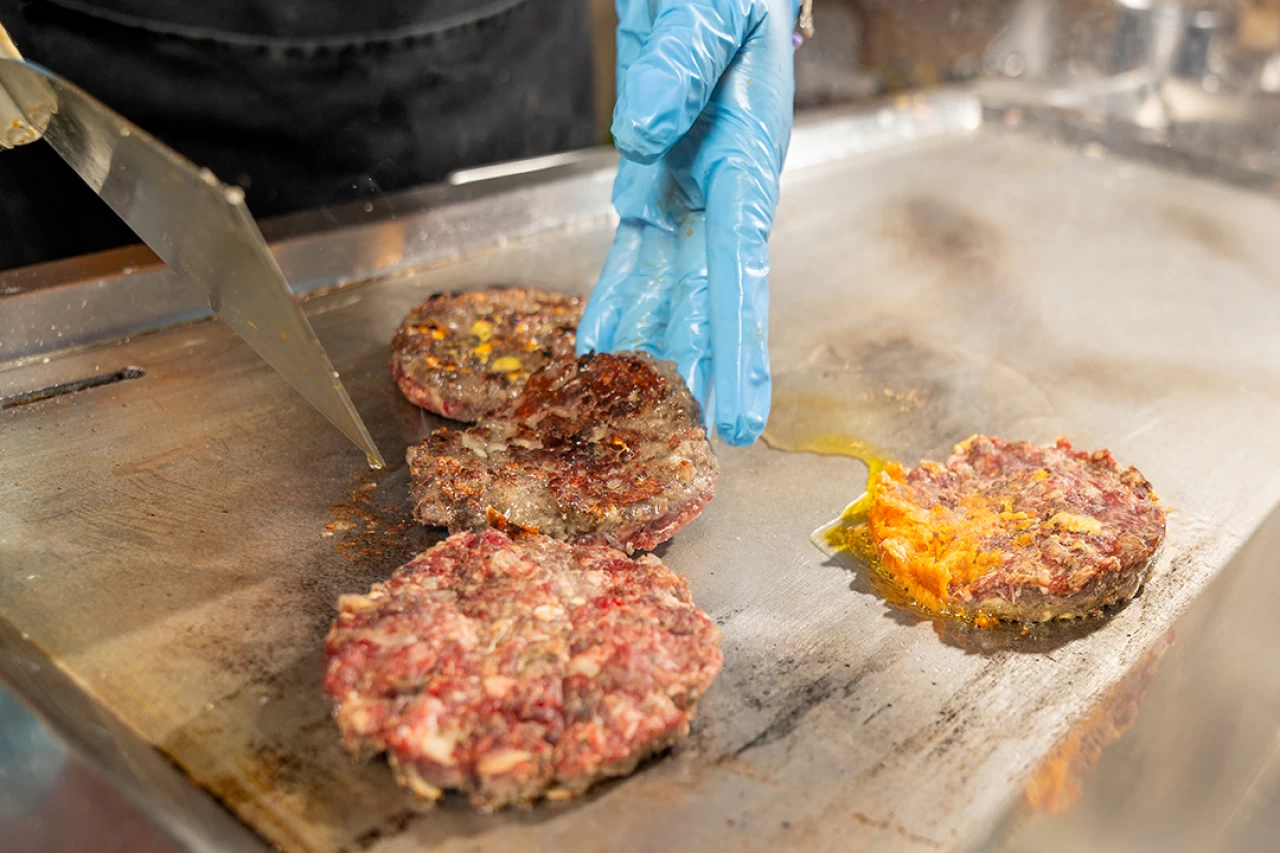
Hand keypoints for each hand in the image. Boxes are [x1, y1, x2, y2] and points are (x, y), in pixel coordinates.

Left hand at [576, 0, 797, 445]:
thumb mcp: (708, 9)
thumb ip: (678, 68)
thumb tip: (638, 137)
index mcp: (748, 151)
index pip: (743, 265)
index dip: (738, 343)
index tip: (740, 413)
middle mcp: (722, 183)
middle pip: (715, 288)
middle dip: (714, 358)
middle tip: (722, 428)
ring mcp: (687, 183)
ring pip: (670, 277)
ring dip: (656, 333)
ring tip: (635, 389)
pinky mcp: (655, 172)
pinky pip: (635, 243)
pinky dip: (620, 289)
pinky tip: (606, 335)